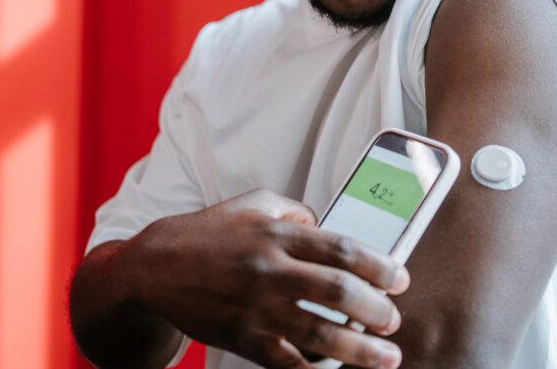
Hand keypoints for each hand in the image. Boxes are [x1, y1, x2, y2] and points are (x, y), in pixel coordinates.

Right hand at [117, 188, 409, 367]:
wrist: (156, 266)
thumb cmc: (211, 233)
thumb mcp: (255, 203)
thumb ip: (297, 212)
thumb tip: (332, 227)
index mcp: (277, 234)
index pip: (341, 249)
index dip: (379, 266)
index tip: (400, 279)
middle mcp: (269, 270)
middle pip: (337, 292)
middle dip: (377, 310)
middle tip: (395, 320)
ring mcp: (255, 309)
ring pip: (318, 333)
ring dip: (360, 350)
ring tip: (387, 357)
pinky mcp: (242, 339)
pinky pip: (287, 363)